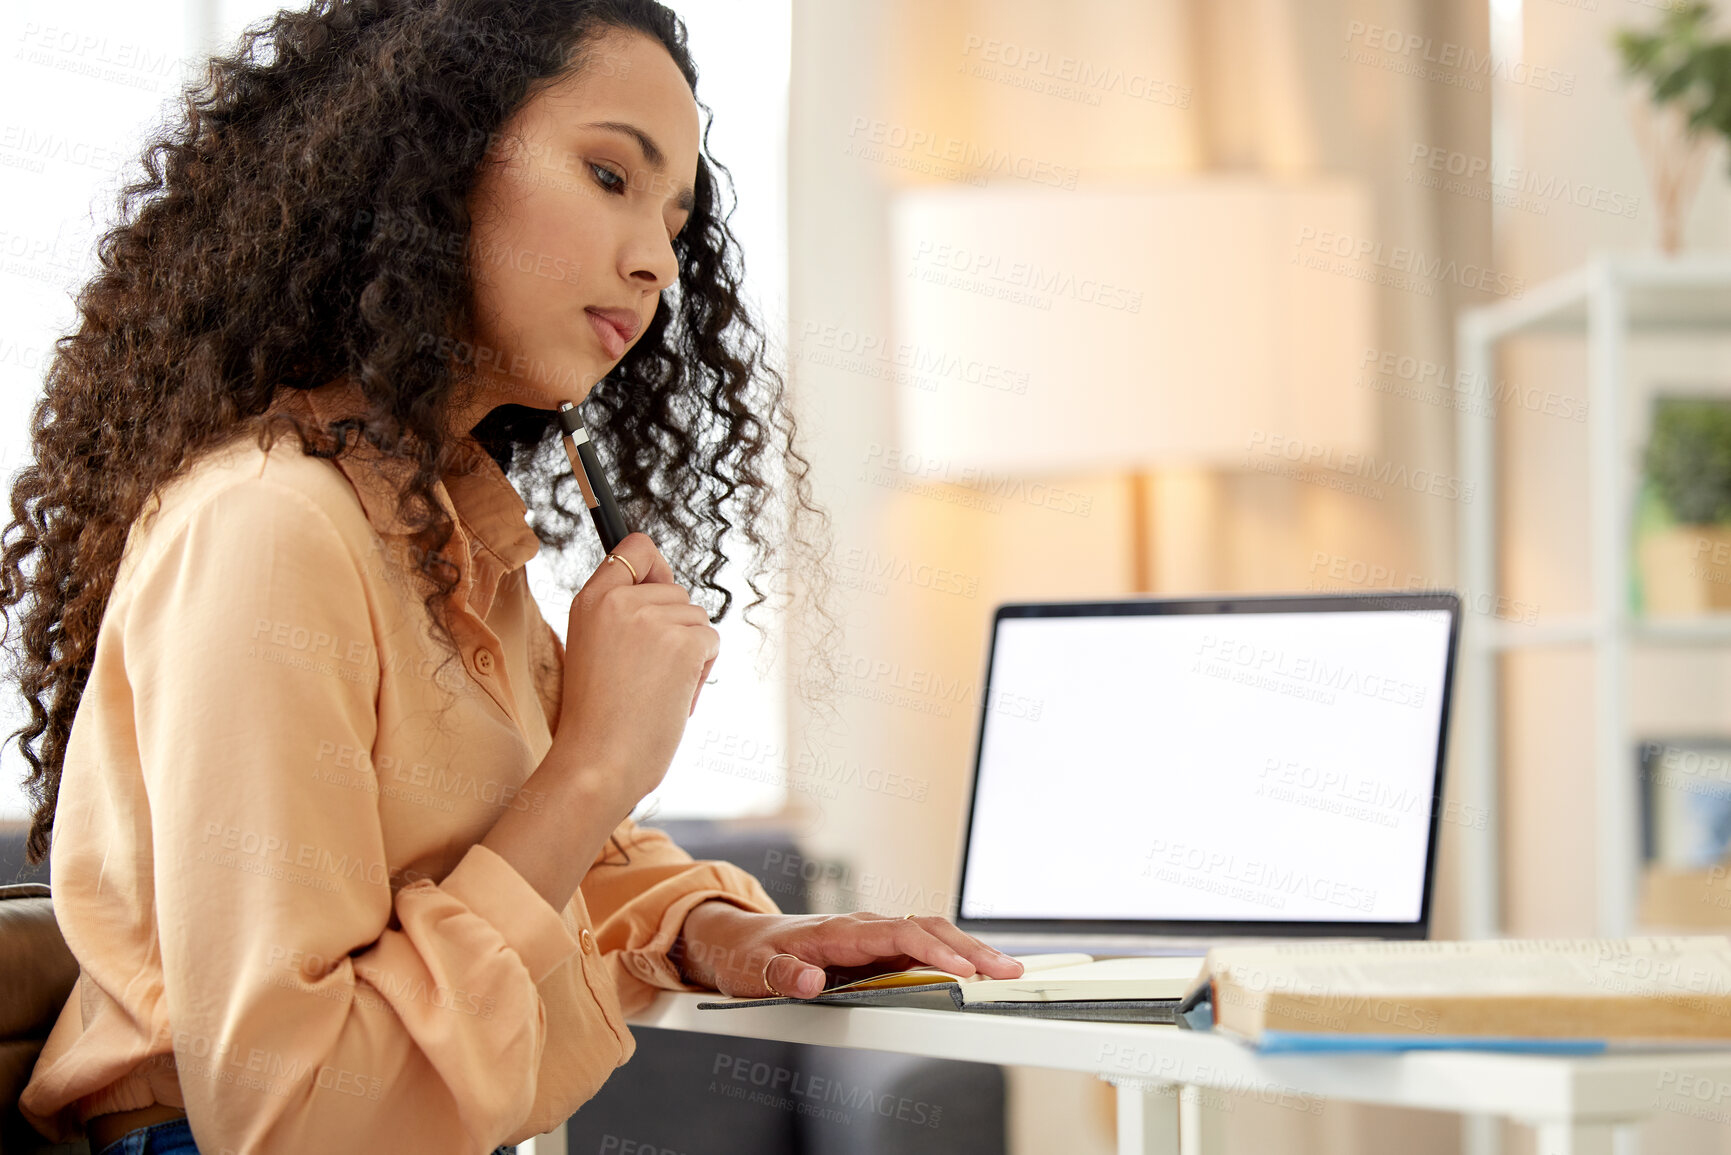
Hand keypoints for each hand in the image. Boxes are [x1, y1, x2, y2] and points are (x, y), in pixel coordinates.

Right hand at [552, 532, 719, 809]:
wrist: (597, 762)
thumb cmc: (597, 719)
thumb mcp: (593, 651)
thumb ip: (622, 617)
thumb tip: (669, 592)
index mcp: (591, 600)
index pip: (634, 548)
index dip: (655, 566)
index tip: (659, 585)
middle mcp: (620, 600)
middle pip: (676, 590)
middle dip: (676, 628)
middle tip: (648, 673)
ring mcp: (653, 618)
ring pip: (697, 618)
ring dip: (689, 654)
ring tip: (656, 690)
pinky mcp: (683, 642)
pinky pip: (711, 642)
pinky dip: (701, 671)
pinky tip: (673, 697)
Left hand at [674, 903, 1024, 997]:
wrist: (738, 939)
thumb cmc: (749, 955)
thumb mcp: (754, 971)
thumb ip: (783, 974)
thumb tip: (811, 979)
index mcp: (841, 930)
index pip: (899, 935)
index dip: (934, 953)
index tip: (964, 972)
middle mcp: (864, 927)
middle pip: (928, 930)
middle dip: (972, 949)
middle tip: (1009, 971)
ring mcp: (873, 936)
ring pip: (931, 935)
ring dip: (970, 951)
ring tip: (1006, 970)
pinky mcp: (876, 948)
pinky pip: (922, 946)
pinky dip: (954, 954)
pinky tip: (976, 969)